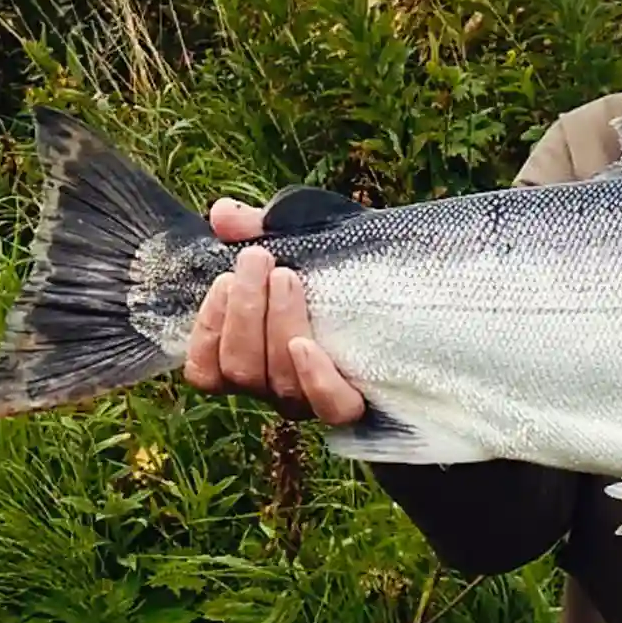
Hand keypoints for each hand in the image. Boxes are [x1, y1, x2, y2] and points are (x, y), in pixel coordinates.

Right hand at [182, 197, 367, 424]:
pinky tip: (306, 344)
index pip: (207, 370)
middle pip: (242, 370)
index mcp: (254, 356)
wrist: (414, 280)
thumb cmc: (348, 261)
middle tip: (259, 259)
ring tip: (287, 276)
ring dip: (277, 325)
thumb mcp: (305, 234)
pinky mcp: (357, 403)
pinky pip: (330, 408)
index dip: (207, 330)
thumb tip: (223, 214)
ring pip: (278, 383)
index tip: (224, 280)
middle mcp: (277, 386)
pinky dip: (313, 377)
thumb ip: (260, 228)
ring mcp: (315, 398)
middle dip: (245, 310)